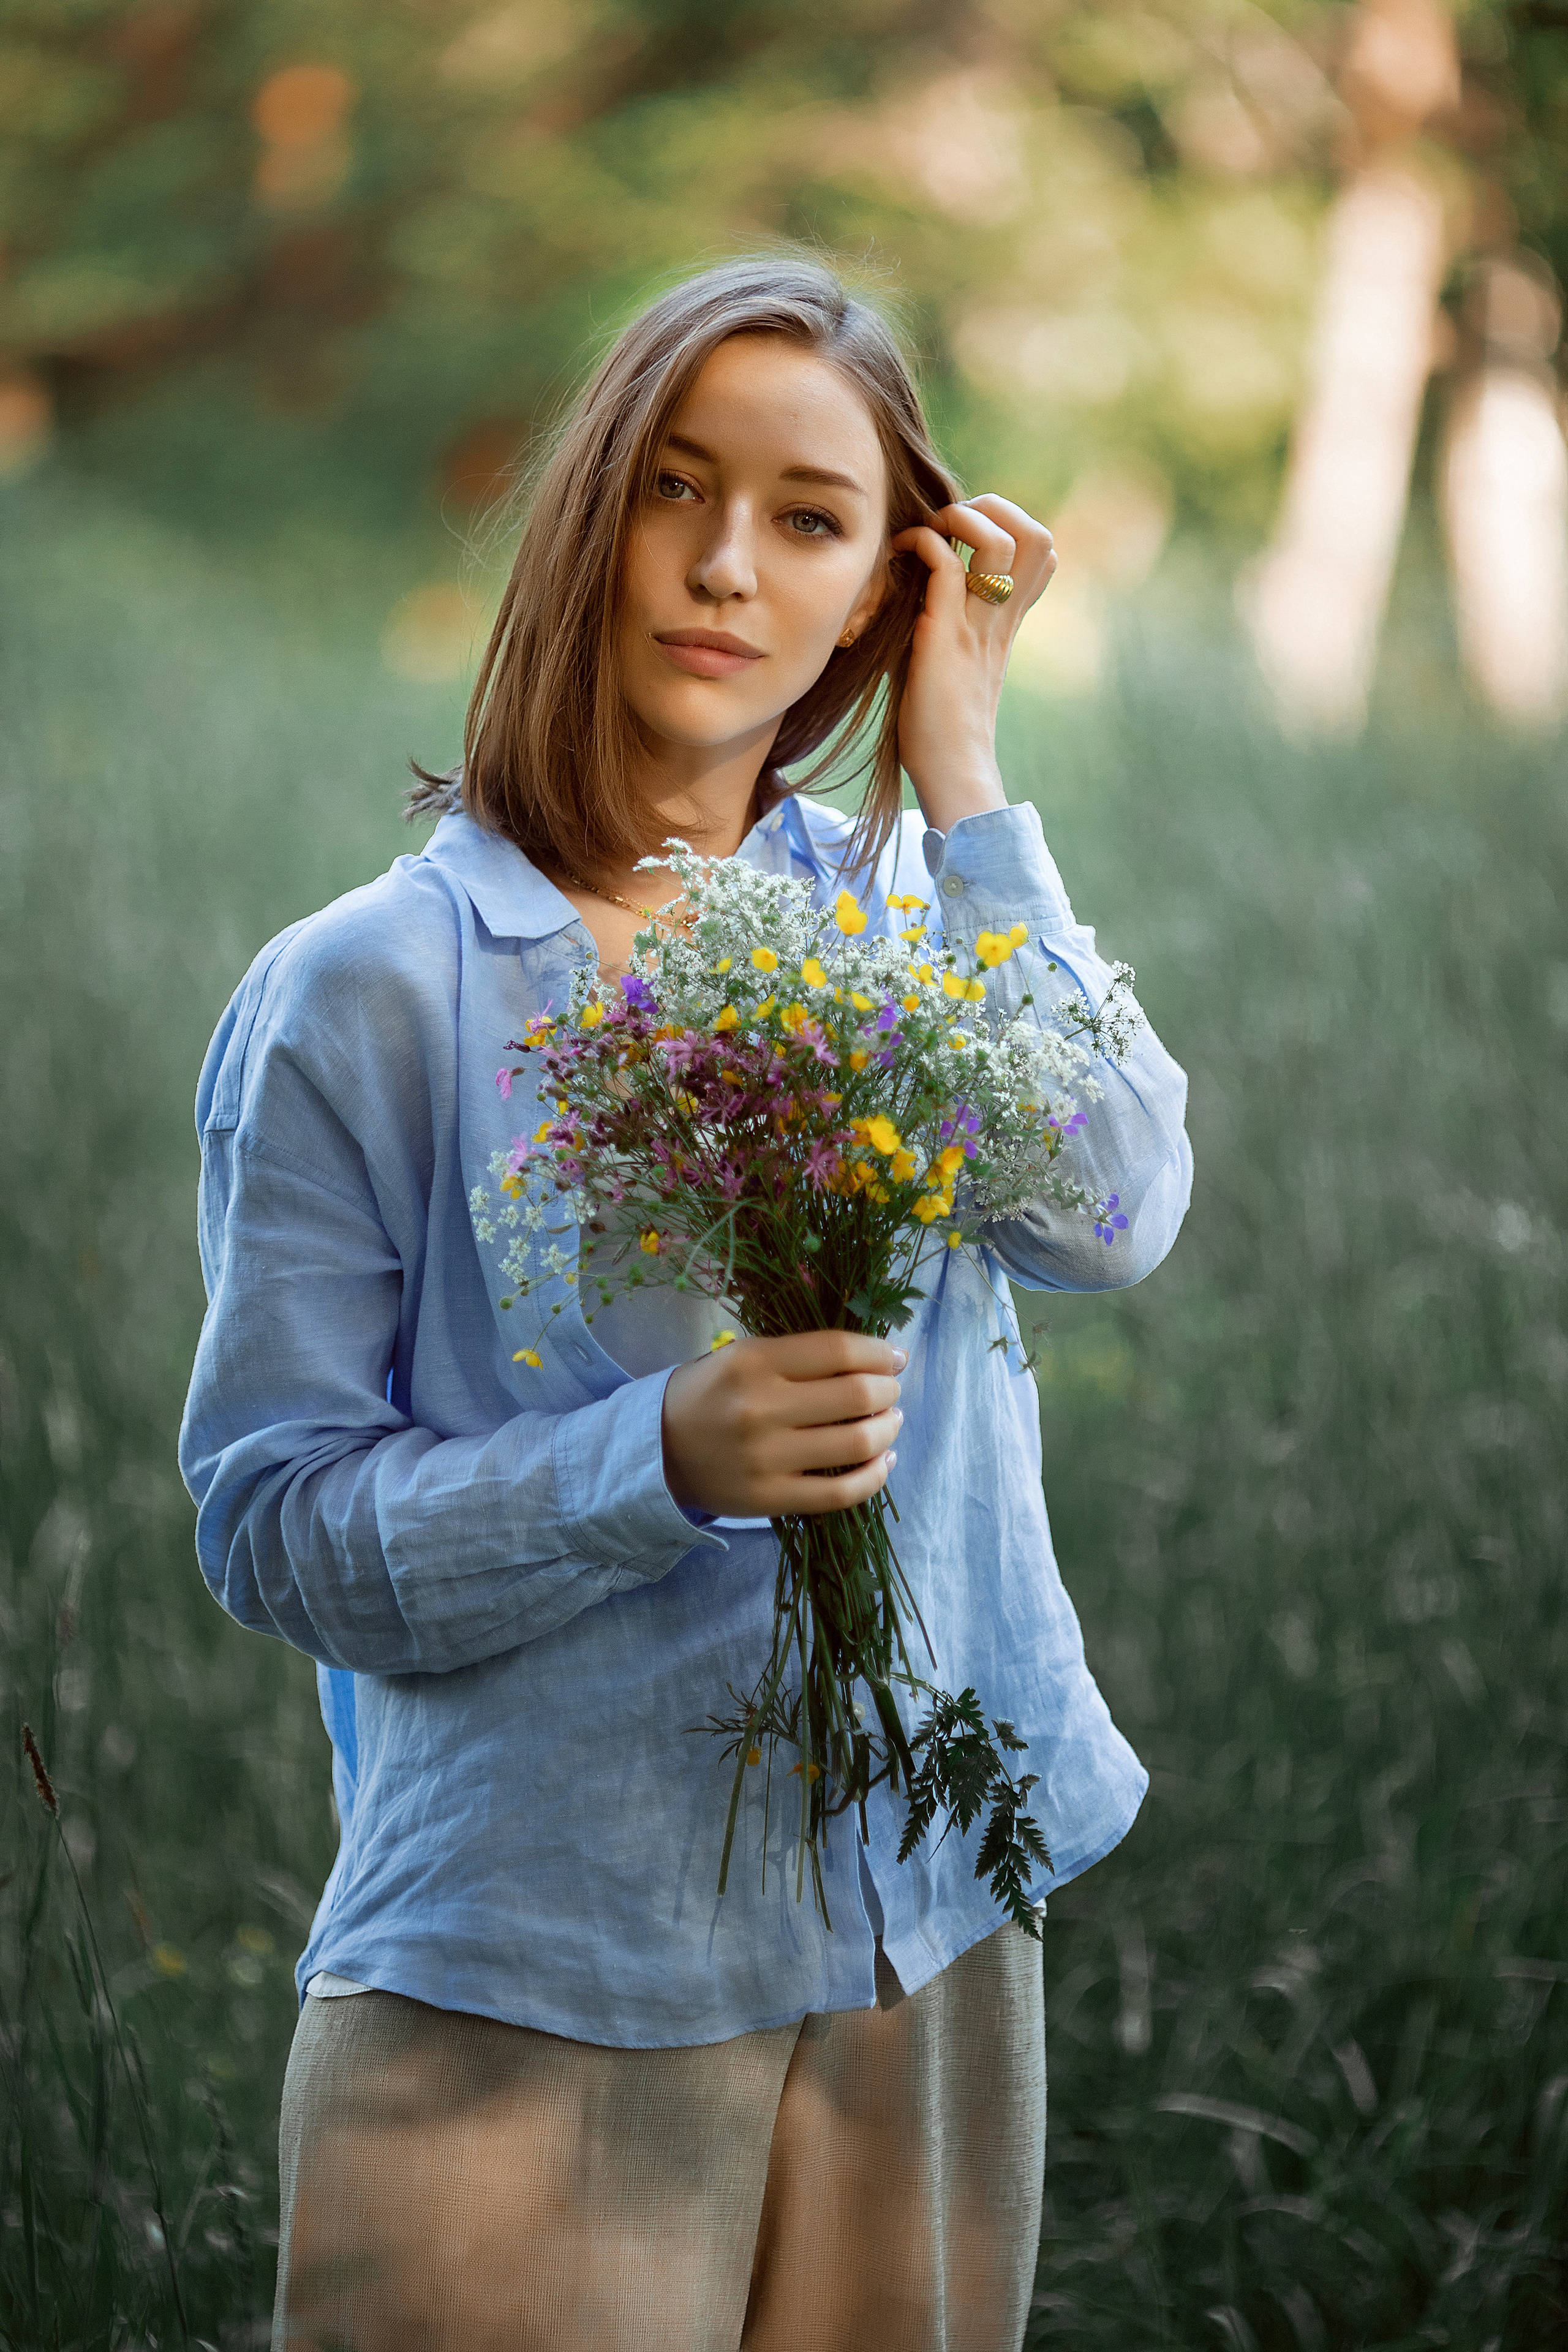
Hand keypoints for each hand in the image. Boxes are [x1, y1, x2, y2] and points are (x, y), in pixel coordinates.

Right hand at [662, 1331, 903, 1517]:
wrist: (657, 1449)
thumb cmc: (710, 1394)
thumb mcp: (742, 1356)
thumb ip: (799, 1353)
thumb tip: (874, 1356)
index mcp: (753, 1362)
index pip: (839, 1350)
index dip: (880, 1352)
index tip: (895, 1357)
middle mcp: (761, 1408)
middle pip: (857, 1394)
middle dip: (888, 1390)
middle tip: (890, 1391)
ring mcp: (766, 1458)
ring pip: (858, 1443)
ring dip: (888, 1429)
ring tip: (890, 1422)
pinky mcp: (770, 1499)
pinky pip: (841, 1493)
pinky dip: (876, 1476)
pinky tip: (884, 1461)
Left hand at [889, 495, 1056, 833]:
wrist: (951, 771)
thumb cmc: (943, 729)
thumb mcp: (957, 665)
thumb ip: (953, 628)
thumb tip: (917, 601)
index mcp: (1008, 623)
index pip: (1042, 552)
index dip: (1011, 525)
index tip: (967, 535)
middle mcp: (1001, 616)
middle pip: (1036, 534)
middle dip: (993, 509)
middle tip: (951, 523)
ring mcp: (978, 622)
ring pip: (1000, 540)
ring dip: (961, 519)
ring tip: (930, 530)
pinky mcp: (945, 633)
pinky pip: (947, 566)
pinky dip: (923, 544)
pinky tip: (901, 552)